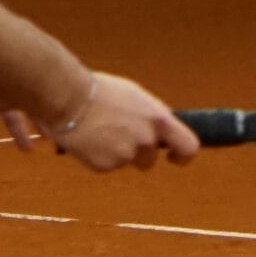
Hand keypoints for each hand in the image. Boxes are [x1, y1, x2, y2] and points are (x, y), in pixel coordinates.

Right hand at [6, 72, 197, 172]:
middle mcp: (146, 140)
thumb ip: (150, 115)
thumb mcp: (133, 95)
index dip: (183, 156)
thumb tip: (159, 128)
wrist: (66, 97)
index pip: (188, 146)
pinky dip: (96, 156)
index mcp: (158, 119)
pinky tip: (86, 139)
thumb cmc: (97, 90)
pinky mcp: (105, 166)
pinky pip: (105, 165)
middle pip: (150, 160)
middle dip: (137, 154)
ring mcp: (126, 155)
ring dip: (114, 153)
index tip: (174, 157)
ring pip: (125, 162)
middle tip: (116, 138)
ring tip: (96, 132)